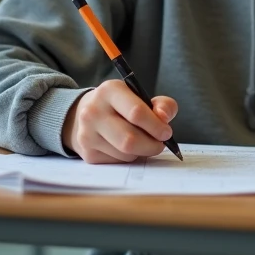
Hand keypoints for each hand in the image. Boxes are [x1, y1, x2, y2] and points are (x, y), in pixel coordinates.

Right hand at [62, 80, 177, 163]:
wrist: (87, 114)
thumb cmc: (122, 106)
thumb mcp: (141, 97)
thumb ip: (162, 105)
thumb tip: (164, 118)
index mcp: (110, 91)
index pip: (136, 112)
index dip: (156, 126)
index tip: (166, 133)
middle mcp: (93, 111)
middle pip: (130, 139)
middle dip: (152, 145)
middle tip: (160, 144)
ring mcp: (87, 134)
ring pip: (125, 154)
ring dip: (141, 152)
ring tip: (142, 142)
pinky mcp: (88, 153)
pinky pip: (117, 162)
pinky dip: (129, 158)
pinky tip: (126, 148)